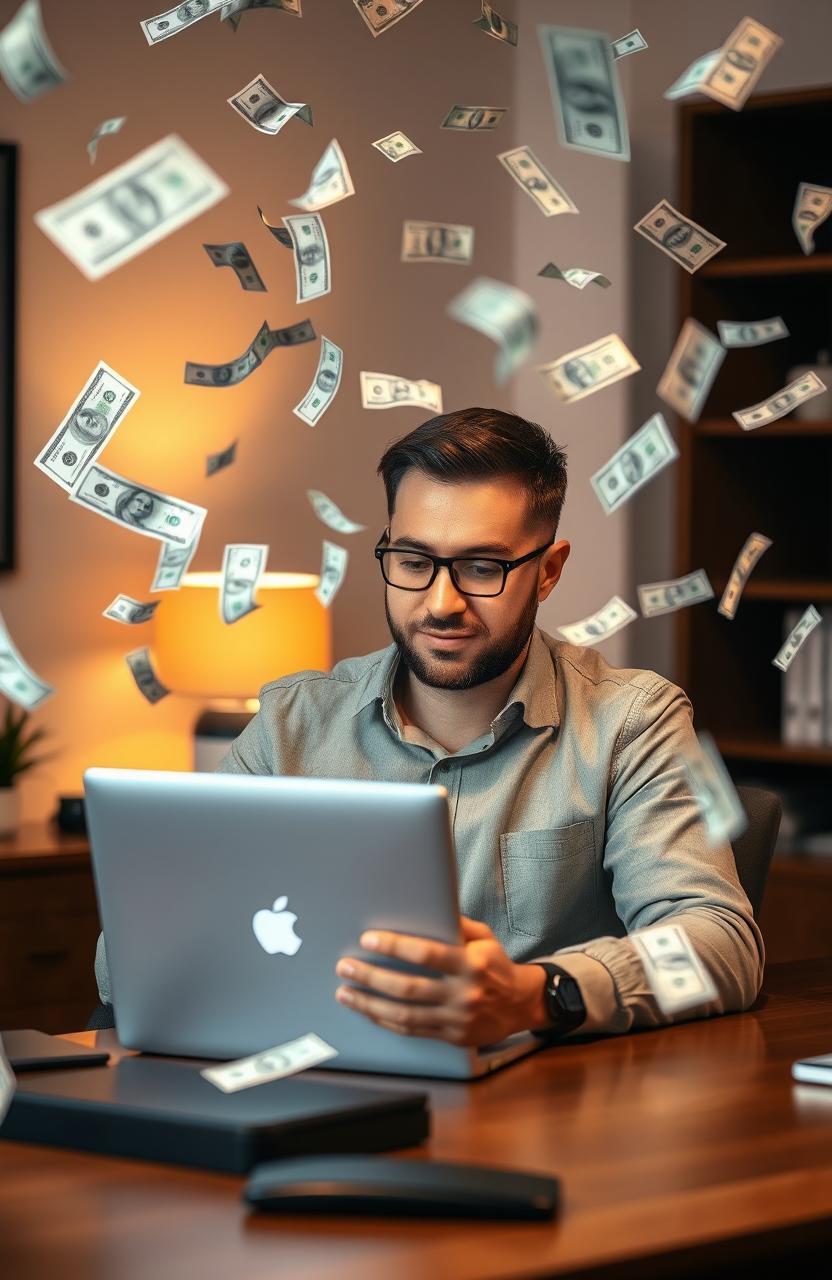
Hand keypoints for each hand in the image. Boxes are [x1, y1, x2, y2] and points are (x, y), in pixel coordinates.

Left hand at [334, 916, 551, 1046]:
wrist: (521, 1005)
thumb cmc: (496, 965)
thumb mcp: (484, 937)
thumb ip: (456, 924)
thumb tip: (427, 906)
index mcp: (470, 963)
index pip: (426, 954)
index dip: (394, 946)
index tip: (367, 939)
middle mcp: (463, 992)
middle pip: (408, 987)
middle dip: (371, 976)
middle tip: (345, 967)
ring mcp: (457, 1018)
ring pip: (405, 1014)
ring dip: (370, 1004)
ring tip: (345, 992)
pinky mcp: (452, 1036)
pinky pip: (413, 1031)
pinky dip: (386, 1021)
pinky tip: (368, 1012)